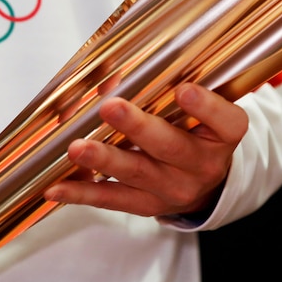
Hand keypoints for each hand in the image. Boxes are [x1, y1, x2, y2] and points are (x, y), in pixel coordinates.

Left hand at [43, 82, 247, 216]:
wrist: (205, 183)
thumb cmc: (196, 131)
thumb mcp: (197, 109)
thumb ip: (165, 88)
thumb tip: (109, 76)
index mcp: (223, 135)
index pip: (225, 121)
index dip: (205, 106)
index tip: (184, 89)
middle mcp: (202, 165)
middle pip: (170, 145)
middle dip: (137, 127)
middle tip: (111, 107)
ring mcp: (174, 189)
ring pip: (137, 173)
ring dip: (104, 159)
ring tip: (77, 148)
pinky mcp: (148, 205)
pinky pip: (112, 200)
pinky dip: (82, 193)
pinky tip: (56, 188)